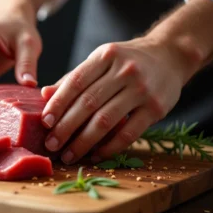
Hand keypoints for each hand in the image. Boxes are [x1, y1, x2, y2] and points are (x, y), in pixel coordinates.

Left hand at [40, 37, 185, 164]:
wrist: (169, 57)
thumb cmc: (125, 62)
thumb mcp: (99, 61)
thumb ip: (73, 79)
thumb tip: (44, 94)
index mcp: (105, 56)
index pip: (75, 82)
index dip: (58, 104)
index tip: (44, 122)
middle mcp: (124, 71)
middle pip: (88, 103)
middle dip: (66, 127)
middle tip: (51, 145)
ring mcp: (142, 90)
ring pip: (106, 121)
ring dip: (83, 142)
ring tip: (68, 155)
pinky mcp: (156, 108)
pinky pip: (128, 133)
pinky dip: (109, 147)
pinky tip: (94, 155)